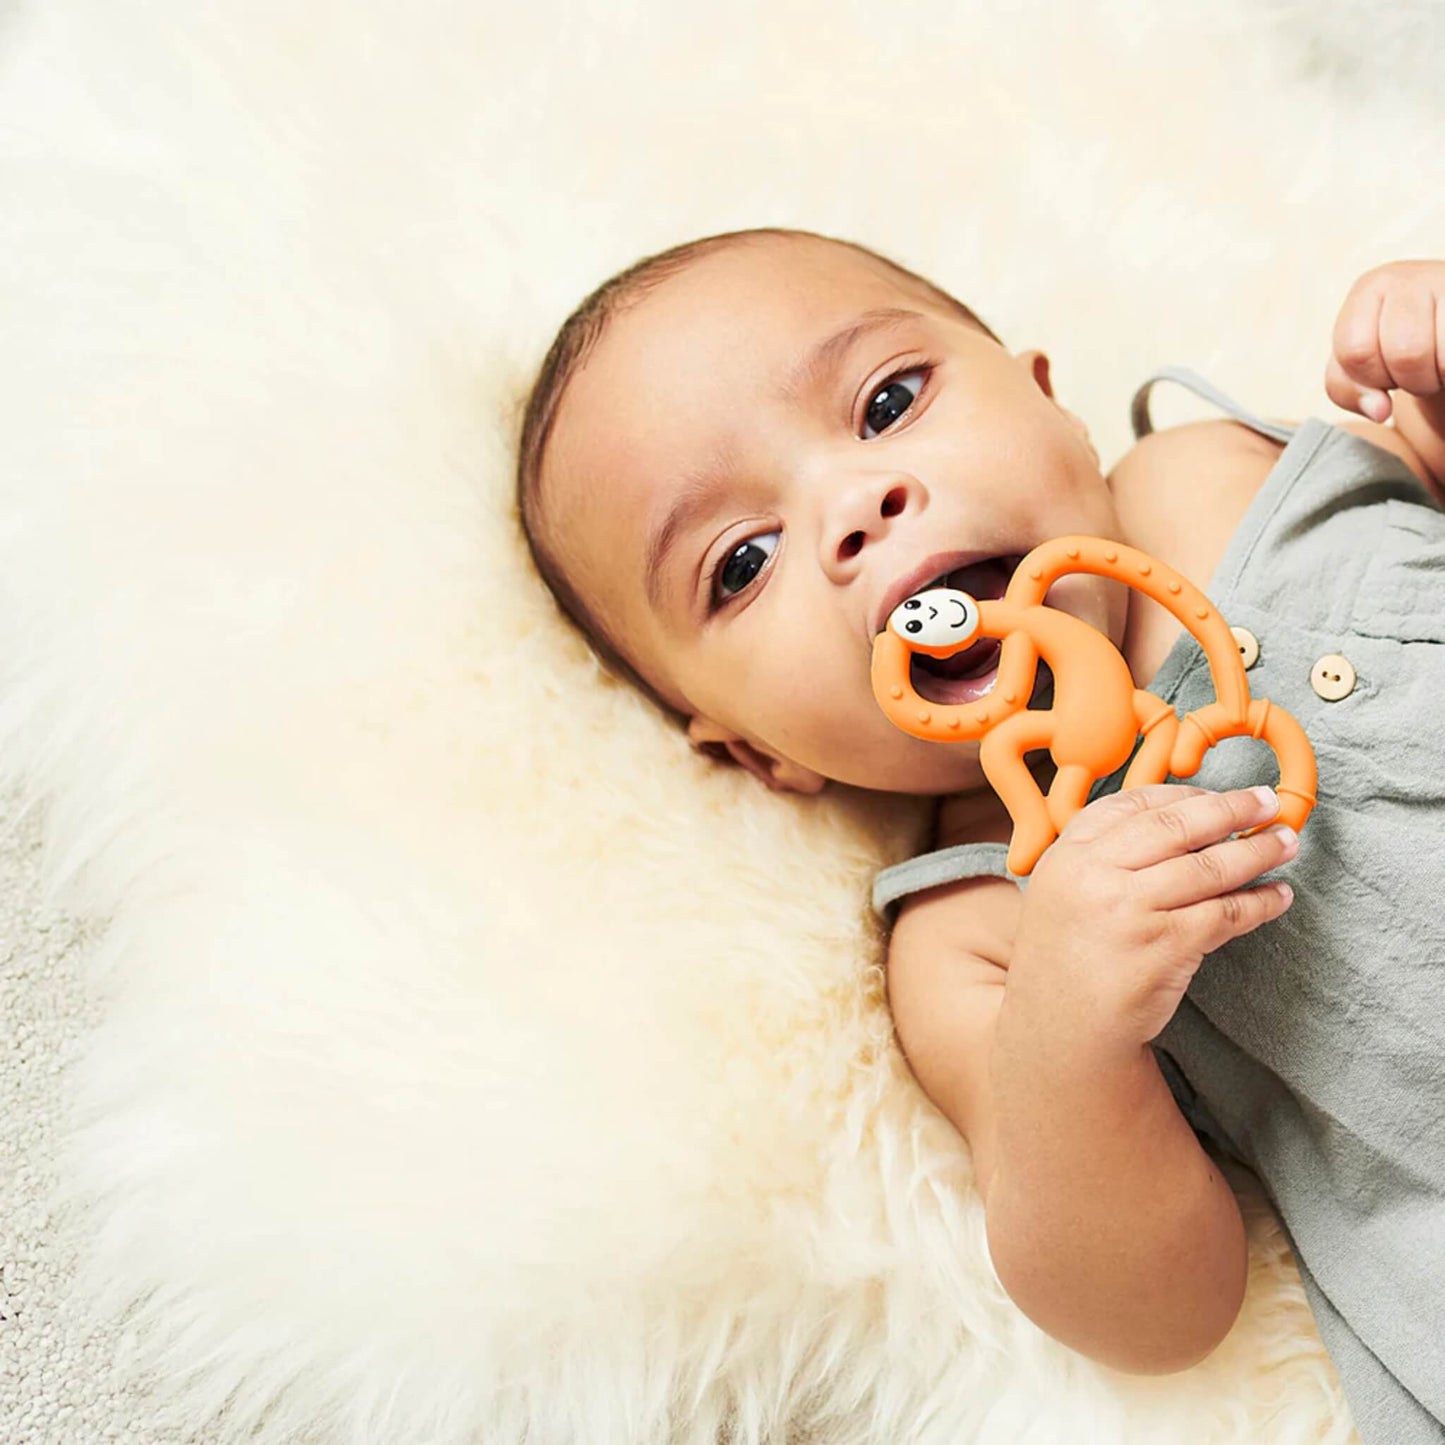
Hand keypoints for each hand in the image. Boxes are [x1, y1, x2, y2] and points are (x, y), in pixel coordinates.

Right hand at [1002, 784, 1296, 1054]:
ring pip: (1209, 867)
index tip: (1219, 795)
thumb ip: (1104, 855)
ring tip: (1285, 843)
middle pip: (1177, 825)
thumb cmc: (1066, 960)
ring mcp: (1129, 909)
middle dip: (1231, 809)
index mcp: (1068, 853)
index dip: (1184, 794)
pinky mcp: (1164, 946)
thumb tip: (1181, 820)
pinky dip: (1260, 902)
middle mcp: (1095, 873)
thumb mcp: (1063, 891)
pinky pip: (1225, 913)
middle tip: (1267, 802)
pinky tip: (1278, 896)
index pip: (1134, 803)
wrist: (1058, 1030)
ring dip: (1257, 851)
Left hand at [1326, 259, 1444, 422]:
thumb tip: (1379, 410)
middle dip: (1409, 379)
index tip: (1384, 367)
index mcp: (1372, 287)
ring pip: (1441, 357)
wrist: (1443, 326)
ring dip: (1437, 377)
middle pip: (1404, 353)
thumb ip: (1348, 389)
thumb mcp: (1361, 365)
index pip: (1355, 351)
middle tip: (1418, 368)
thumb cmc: (1400, 346)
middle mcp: (1413, 276)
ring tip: (1437, 362)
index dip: (1370, 376)